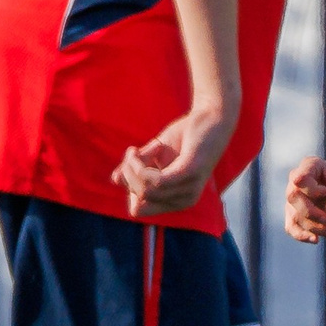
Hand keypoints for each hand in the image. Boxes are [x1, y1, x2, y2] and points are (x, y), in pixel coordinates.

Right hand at [113, 100, 234, 217]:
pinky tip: (142, 150)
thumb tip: (114, 180)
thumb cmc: (185, 136)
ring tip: (138, 149)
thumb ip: (137, 168)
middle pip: (139, 201)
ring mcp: (189, 189)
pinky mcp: (189, 172)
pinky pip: (155, 181)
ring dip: (133, 167)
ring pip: (144, 191)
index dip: (129, 188)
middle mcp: (185, 200)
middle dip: (128, 176)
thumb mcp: (154, 155)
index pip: (139, 209)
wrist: (211, 116)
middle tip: (134, 152)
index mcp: (177, 199)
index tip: (132, 164)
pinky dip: (141, 165)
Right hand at [285, 156, 325, 243]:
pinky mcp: (295, 212)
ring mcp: (294, 197)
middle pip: (293, 197)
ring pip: (294, 214)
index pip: (299, 178)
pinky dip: (302, 235)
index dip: (310, 190)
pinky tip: (316, 240)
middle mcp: (296, 180)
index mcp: (310, 166)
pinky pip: (291, 226)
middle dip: (311, 212)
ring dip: (312, 227)